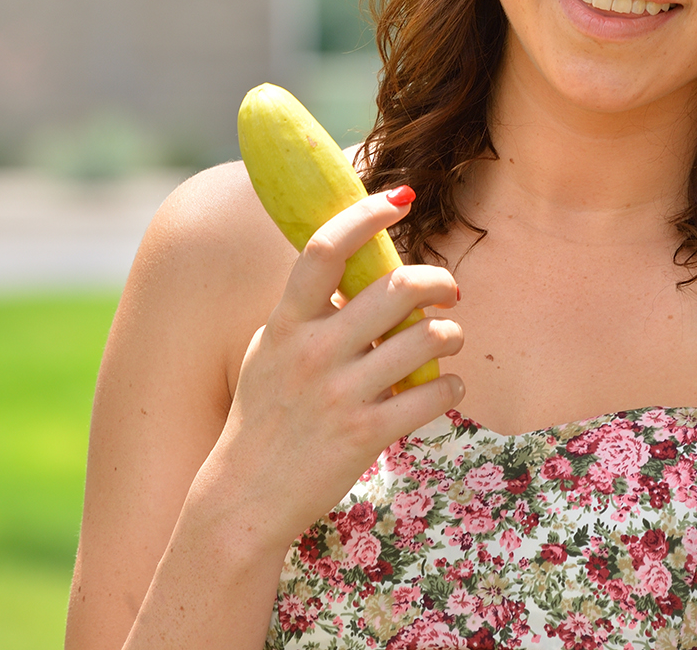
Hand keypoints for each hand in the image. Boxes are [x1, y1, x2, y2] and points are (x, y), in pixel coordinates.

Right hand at [189, 189, 464, 557]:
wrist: (244, 499)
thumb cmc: (261, 417)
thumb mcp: (267, 352)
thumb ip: (304, 311)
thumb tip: (351, 263)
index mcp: (285, 323)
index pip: (325, 248)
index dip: (366, 214)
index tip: (401, 197)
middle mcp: (312, 352)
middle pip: (396, 289)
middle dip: (438, 282)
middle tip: (449, 292)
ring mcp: (339, 395)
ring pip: (426, 340)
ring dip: (450, 336)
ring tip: (448, 341)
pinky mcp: (365, 435)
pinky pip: (433, 396)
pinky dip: (452, 387)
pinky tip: (447, 389)